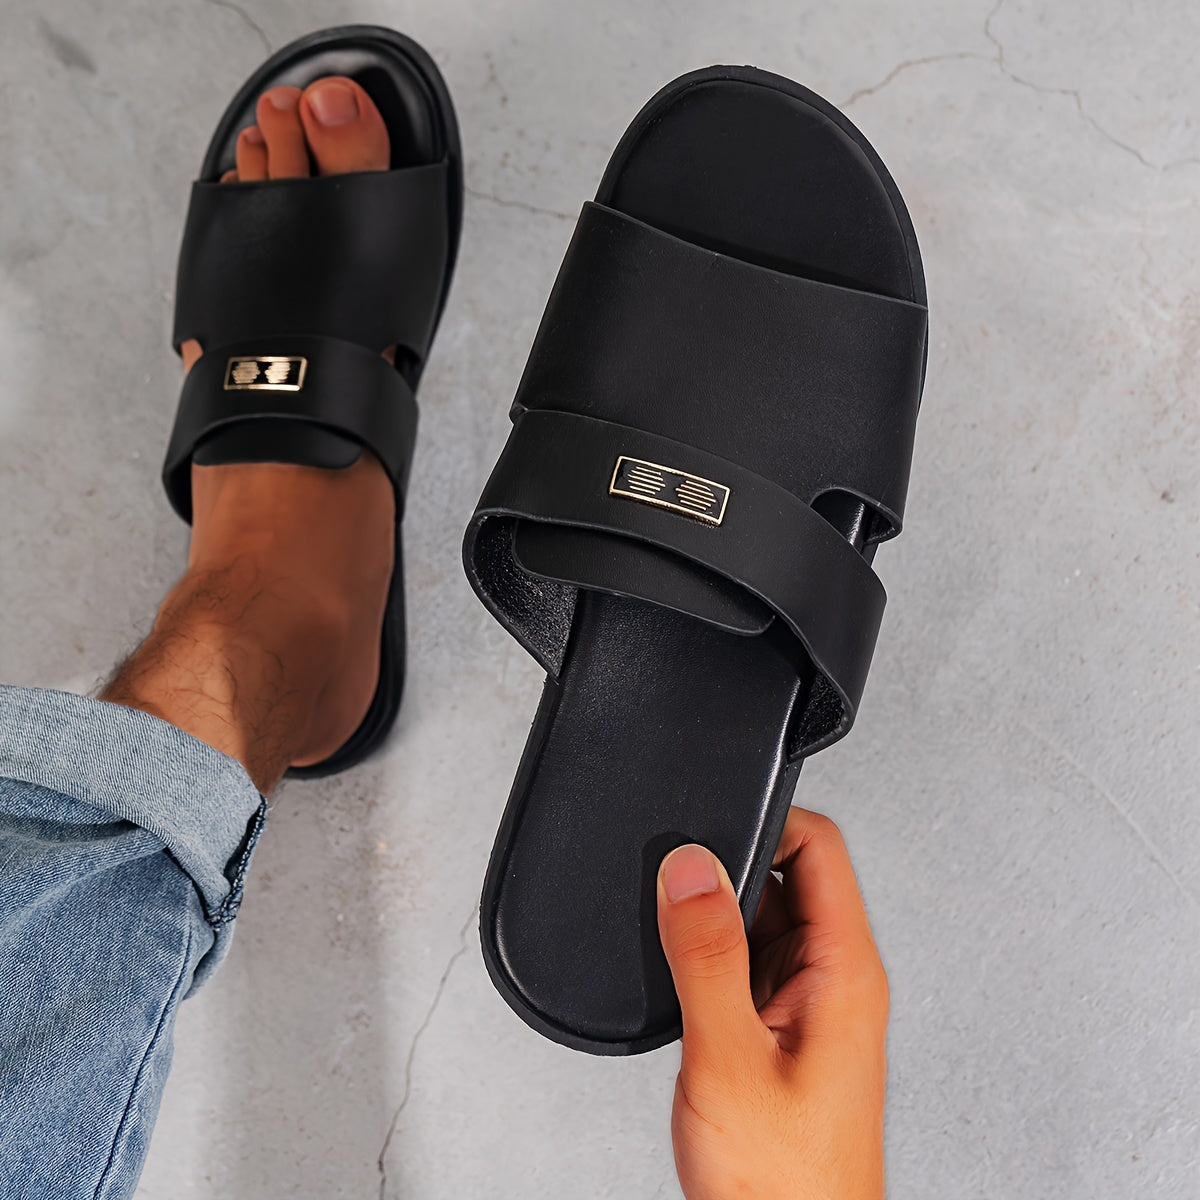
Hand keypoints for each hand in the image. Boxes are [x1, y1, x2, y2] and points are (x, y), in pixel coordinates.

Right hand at [657, 807, 888, 1199]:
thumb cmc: (785, 1185)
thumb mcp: (728, 1057)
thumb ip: (707, 955)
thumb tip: (691, 868)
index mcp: (844, 972)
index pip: (820, 848)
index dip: (768, 818)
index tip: (713, 820)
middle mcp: (835, 980)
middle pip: (787, 877)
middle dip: (728, 872)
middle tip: (677, 890)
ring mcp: (809, 1006)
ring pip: (763, 920)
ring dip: (717, 920)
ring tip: (678, 946)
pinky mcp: (783, 1032)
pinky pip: (748, 964)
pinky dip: (713, 959)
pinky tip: (686, 983)